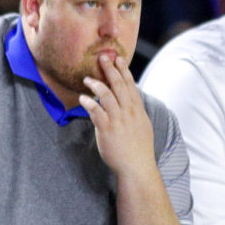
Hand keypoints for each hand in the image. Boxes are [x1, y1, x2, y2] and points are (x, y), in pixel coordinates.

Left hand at [79, 53, 154, 177]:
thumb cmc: (138, 148)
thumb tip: (130, 102)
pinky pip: (96, 112)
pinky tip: (82, 98)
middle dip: (110, 70)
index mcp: (138, 110)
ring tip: (87, 79)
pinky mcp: (106, 129)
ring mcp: (118, 120)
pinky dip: (88, 102)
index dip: (124, 71)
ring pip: (106, 95)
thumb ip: (135, 112)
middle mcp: (128, 112)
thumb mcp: (142, 125)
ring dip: (96, 84)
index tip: (119, 59)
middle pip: (119, 85)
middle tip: (102, 58)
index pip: (131, 85)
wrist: (136, 166)